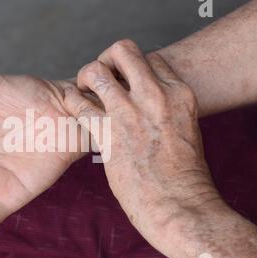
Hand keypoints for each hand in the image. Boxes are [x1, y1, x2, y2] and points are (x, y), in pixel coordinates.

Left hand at [63, 40, 221, 245]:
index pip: (149, 59)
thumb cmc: (185, 178)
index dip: (131, 69)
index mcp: (179, 94)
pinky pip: (79, 104)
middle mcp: (155, 95)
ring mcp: (130, 112)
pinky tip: (71, 106)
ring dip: (85, 77)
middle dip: (106, 60)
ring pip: (96, 70)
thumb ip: (167, 113)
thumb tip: (148, 112)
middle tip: (101, 80)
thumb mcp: (185, 132)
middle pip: (123, 50)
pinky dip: (71, 101)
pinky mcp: (108, 133)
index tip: (123, 83)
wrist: (181, 207)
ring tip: (83, 91)